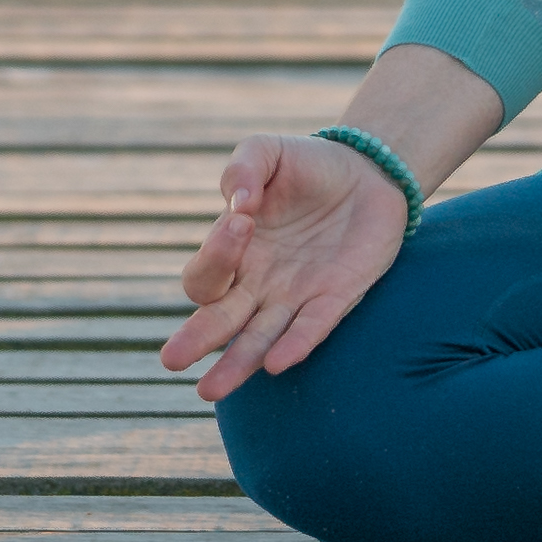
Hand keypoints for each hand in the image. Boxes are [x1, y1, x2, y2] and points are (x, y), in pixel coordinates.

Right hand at [162, 133, 404, 400]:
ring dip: (237, 363)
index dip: (217, 255)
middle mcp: (258, 283)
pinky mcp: (336, 298)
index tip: (242, 222)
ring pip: (258, 340)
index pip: (207, 272)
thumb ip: (243, 167)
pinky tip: (278, 363)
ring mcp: (295, 296)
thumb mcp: (269, 151)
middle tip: (172, 360)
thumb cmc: (308, 165)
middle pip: (219, 319)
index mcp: (235, 251)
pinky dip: (296, 345)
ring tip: (210, 390)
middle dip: (197, 339)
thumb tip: (237, 203)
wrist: (369, 171)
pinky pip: (311, 329)